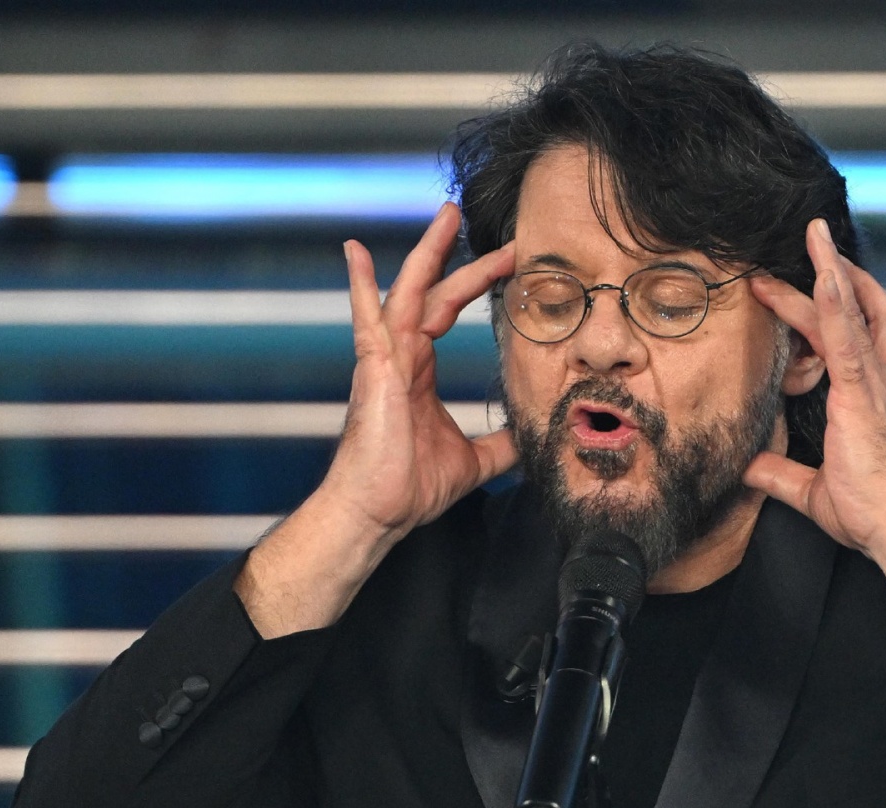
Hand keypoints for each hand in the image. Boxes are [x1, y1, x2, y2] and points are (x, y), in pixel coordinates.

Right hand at [329, 201, 517, 538]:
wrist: (377, 512)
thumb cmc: (409, 488)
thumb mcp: (474, 461)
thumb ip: (500, 444)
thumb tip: (529, 436)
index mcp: (419, 370)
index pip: (448, 311)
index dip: (478, 285)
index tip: (509, 264)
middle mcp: (400, 356)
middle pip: (435, 292)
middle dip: (466, 261)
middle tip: (500, 234)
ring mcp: (385, 359)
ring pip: (409, 292)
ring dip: (430, 254)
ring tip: (448, 217)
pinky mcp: (373, 370)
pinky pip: (370, 319)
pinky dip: (362, 284)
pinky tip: (356, 251)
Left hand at [745, 219, 885, 646]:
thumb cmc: (871, 513)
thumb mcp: (811, 489)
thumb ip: (780, 473)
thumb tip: (750, 467)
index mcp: (872, 399)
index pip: (854, 339)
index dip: (832, 311)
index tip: (802, 291)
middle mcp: (880, 381)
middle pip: (856, 314)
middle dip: (829, 280)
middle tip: (795, 258)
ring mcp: (874, 383)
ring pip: (852, 312)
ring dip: (831, 271)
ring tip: (813, 235)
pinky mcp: (862, 392)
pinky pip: (846, 335)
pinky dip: (833, 300)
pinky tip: (823, 271)